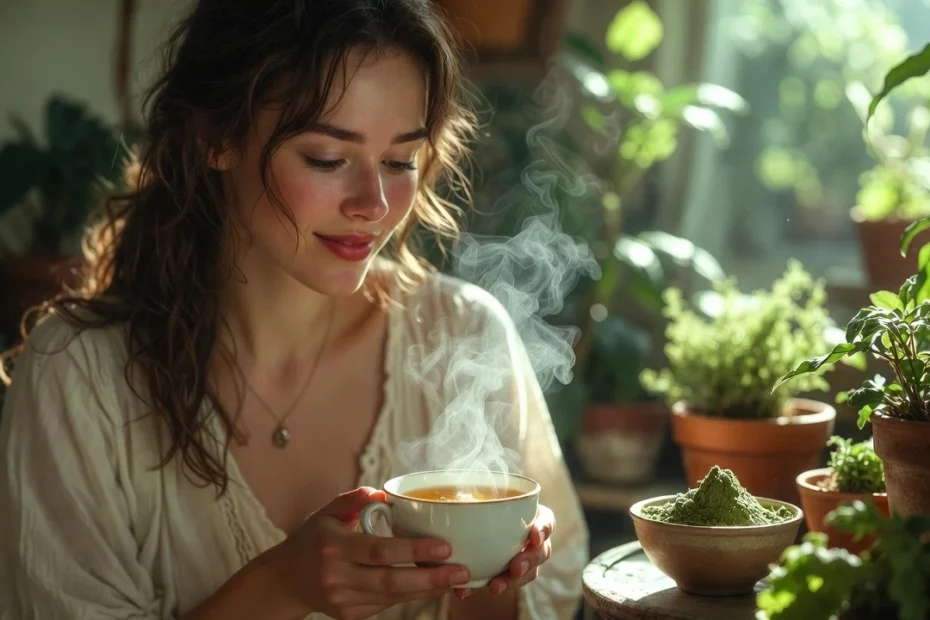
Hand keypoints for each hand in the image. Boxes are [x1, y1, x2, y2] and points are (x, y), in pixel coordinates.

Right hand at [267, 487, 471, 619]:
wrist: (286, 580)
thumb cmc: (313, 539)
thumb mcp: (328, 513)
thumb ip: (355, 499)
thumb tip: (384, 493)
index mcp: (333, 546)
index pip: (379, 551)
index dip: (414, 551)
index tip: (444, 547)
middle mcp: (336, 576)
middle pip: (391, 581)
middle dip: (431, 578)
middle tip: (462, 570)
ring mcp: (342, 600)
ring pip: (392, 597)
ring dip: (427, 589)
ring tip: (456, 579)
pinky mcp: (349, 615)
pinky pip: (386, 604)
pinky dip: (410, 595)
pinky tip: (431, 586)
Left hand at [454, 504, 554, 599]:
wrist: (468, 527)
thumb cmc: (476, 504)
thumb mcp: (477, 500)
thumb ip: (473, 501)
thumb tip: (448, 501)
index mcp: (532, 517)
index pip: (546, 521)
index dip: (543, 529)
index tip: (534, 537)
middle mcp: (532, 540)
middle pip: (541, 552)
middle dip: (529, 561)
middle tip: (515, 568)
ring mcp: (524, 560)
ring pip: (528, 574)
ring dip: (511, 582)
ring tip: (495, 587)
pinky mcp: (507, 577)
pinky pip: (502, 585)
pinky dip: (483, 588)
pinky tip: (465, 592)